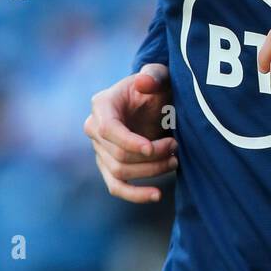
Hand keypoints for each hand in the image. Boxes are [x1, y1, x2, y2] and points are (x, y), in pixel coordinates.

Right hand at [84, 63, 177, 202]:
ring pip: (119, 173)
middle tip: (176, 146)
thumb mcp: (159, 76)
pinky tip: (157, 195)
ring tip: (175, 160)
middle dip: (150, 156)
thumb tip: (142, 83)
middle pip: (117, 155)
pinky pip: (116, 187)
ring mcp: (100, 150)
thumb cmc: (156, 87)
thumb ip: (154, 75)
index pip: (108, 129)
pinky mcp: (109, 166)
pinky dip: (135, 195)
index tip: (152, 148)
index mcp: (102, 104)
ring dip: (151, 171)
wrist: (155, 103)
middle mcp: (94, 128)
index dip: (129, 142)